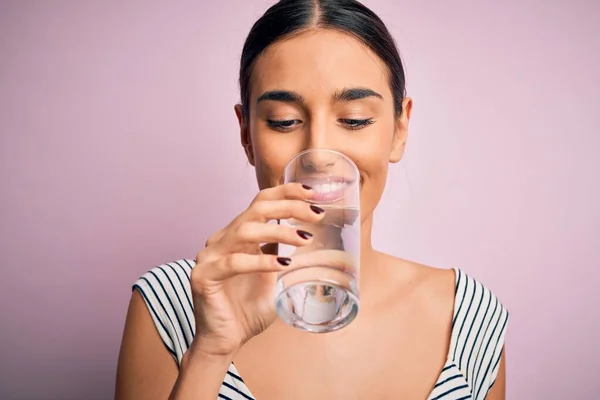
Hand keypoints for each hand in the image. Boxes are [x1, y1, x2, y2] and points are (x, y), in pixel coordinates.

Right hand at [189, 183, 324, 356]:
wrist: (226, 341)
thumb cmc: (249, 309)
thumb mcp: (276, 277)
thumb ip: (286, 255)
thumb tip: (315, 240)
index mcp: (238, 235)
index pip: (261, 201)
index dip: (286, 192)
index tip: (313, 192)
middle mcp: (223, 239)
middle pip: (256, 209)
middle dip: (289, 206)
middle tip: (317, 214)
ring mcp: (210, 255)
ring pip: (245, 230)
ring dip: (278, 231)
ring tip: (305, 239)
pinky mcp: (203, 275)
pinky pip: (234, 262)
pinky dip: (260, 262)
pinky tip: (282, 265)